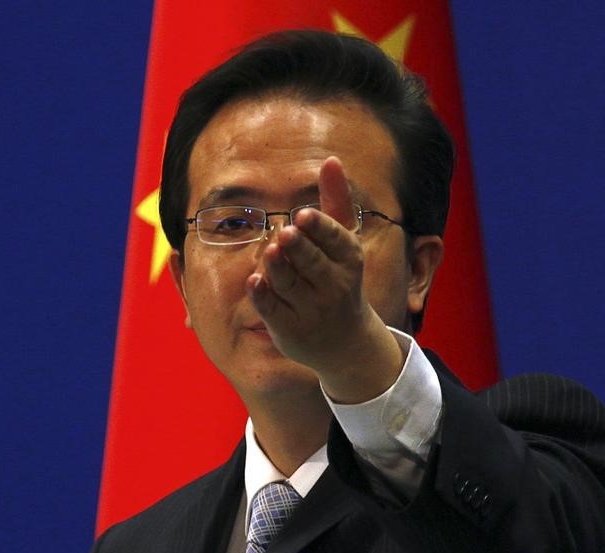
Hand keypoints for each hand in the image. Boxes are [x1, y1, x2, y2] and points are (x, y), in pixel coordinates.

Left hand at [246, 156, 402, 401]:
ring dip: (280, 269)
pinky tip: (255, 281)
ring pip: (290, 285)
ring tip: (270, 251)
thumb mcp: (344, 242)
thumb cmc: (340, 278)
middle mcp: (334, 287)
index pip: (336, 242)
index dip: (320, 229)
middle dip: (300, 249)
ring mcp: (311, 310)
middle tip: (287, 233)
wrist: (345, 341)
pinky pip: (273, 310)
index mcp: (349, 261)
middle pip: (313, 264)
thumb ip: (336, 202)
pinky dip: (264, 296)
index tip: (304, 215)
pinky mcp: (289, 328)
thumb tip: (332, 159)